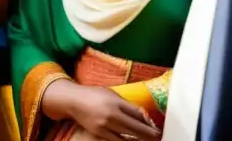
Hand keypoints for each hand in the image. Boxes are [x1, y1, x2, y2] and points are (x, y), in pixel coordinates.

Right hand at [42, 81, 159, 140]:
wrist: (73, 101)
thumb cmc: (95, 95)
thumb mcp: (112, 94)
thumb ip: (126, 104)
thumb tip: (143, 116)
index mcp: (116, 102)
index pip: (137, 113)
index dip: (148, 122)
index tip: (156, 127)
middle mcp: (111, 114)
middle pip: (135, 127)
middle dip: (148, 134)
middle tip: (157, 137)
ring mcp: (105, 125)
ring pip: (128, 137)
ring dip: (140, 140)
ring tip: (147, 140)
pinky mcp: (99, 134)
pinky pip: (117, 140)